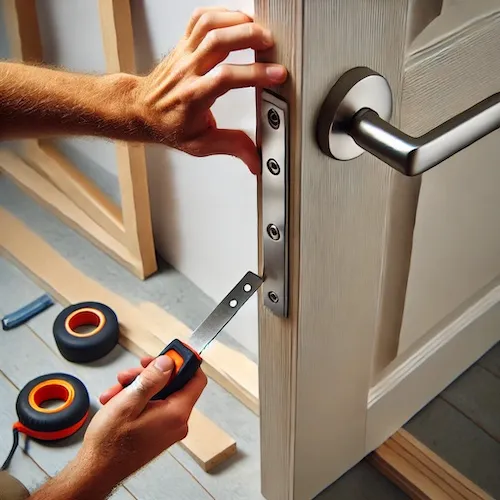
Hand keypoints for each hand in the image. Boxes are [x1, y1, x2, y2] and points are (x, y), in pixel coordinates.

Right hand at [78, 355, 206, 486]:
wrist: (96, 471)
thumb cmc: (110, 443)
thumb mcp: (129, 402)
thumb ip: (152, 379)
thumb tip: (168, 362)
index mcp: (176, 413)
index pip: (196, 380)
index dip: (185, 363)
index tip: (170, 353)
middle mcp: (177, 422)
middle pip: (173, 385)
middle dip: (150, 375)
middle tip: (130, 373)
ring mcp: (168, 428)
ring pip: (160, 395)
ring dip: (138, 387)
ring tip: (116, 390)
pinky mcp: (158, 432)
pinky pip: (153, 407)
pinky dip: (137, 400)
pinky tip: (117, 401)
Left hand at [133, 6, 287, 173]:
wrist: (141, 111)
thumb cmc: (168, 125)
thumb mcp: (200, 144)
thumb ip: (231, 147)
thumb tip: (255, 160)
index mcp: (194, 97)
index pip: (226, 78)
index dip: (254, 74)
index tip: (276, 74)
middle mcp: (188, 71)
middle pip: (218, 41)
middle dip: (249, 37)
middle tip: (270, 44)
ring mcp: (184, 53)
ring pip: (209, 24)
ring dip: (237, 21)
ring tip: (258, 29)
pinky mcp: (183, 43)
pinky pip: (200, 18)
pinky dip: (221, 13)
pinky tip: (236, 20)